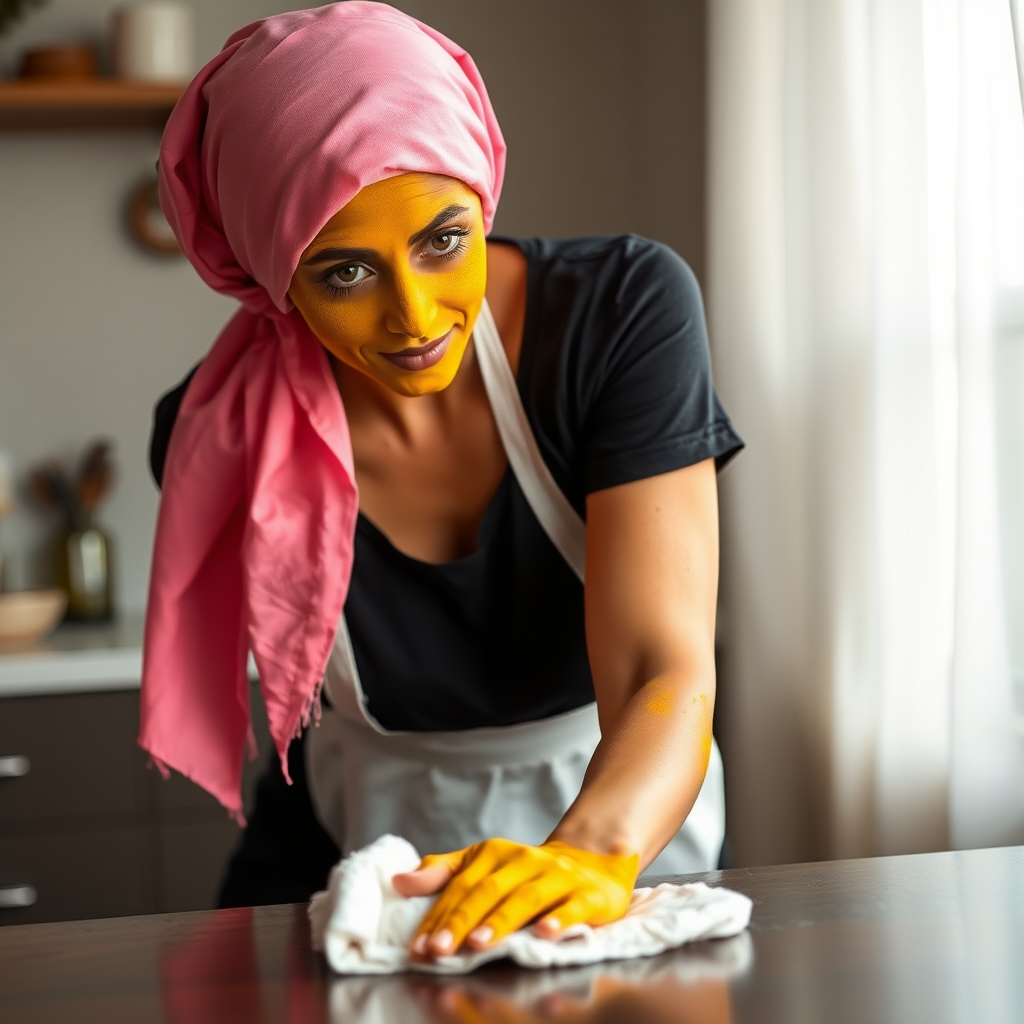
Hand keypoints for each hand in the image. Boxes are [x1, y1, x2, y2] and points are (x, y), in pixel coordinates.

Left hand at [391, 837, 637, 958]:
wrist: (591, 860)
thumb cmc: (524, 872)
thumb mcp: (481, 865)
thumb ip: (441, 873)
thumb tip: (398, 881)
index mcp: (495, 853)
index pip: (461, 886)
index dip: (438, 916)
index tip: (419, 946)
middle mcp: (525, 860)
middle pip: (489, 891)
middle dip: (461, 921)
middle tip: (440, 949)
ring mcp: (558, 876)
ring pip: (526, 898)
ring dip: (501, 921)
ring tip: (478, 944)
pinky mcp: (587, 895)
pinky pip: (572, 907)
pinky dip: (559, 920)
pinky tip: (544, 934)